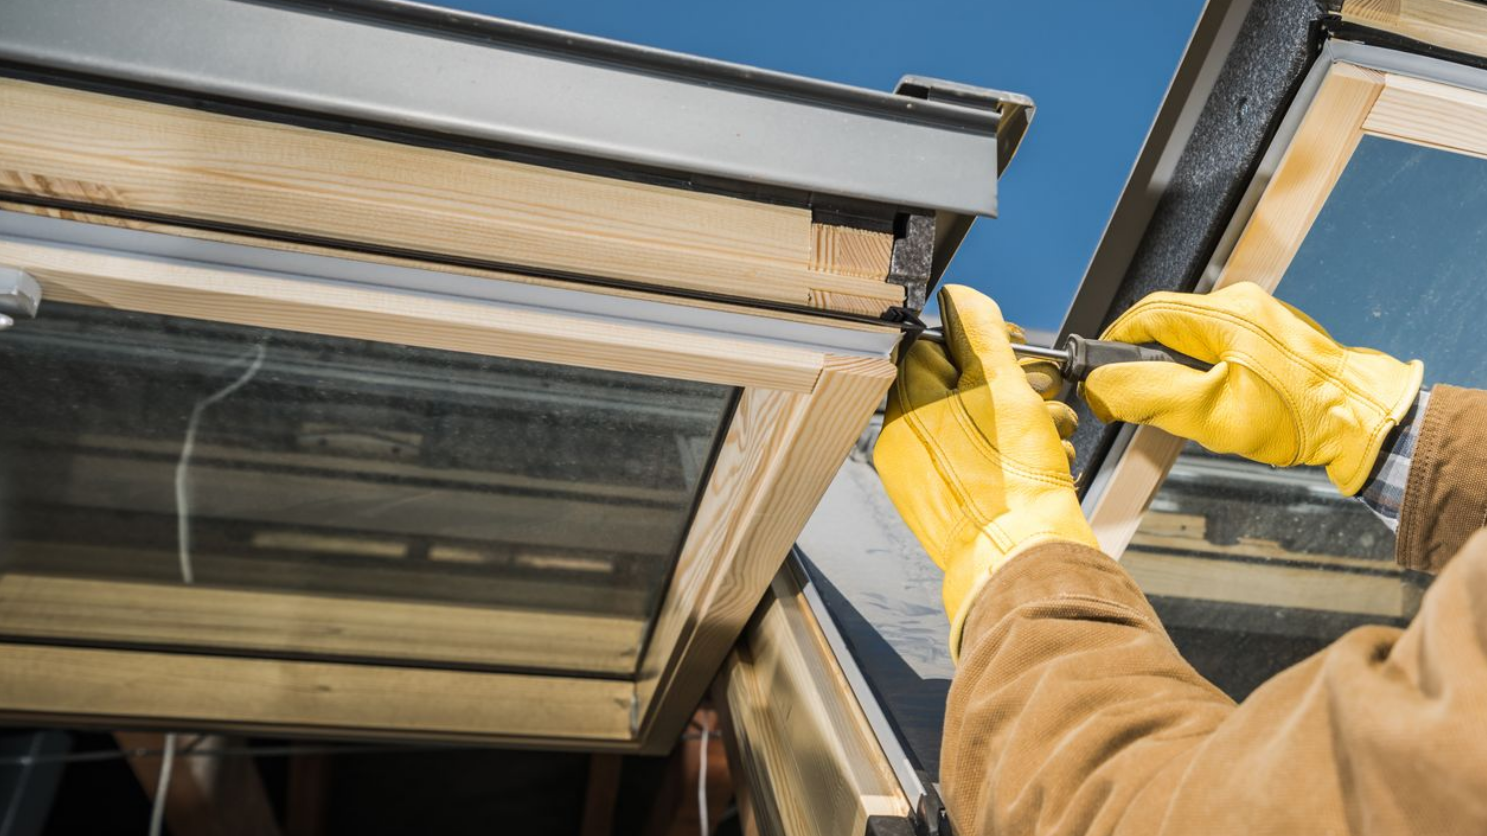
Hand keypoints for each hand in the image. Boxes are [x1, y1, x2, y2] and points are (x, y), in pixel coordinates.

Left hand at [874, 285, 1097, 657]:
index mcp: (906, 414)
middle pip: (959, 389)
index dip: (978, 340)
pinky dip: (1019, 457)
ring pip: (980, 428)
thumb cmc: (1012, 482)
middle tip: (1045, 391)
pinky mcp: (955, 508)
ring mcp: (928, 482)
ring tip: (1056, 432)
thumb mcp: (1001, 384)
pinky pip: (984, 465)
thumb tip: (960, 297)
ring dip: (1026, 420)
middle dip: (1013, 384)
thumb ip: (980, 333)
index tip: (1014, 346)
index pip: (930, 350)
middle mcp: (907, 449)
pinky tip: (1049, 461)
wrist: (1028, 561)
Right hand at [1081, 282, 1422, 494]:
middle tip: (1133, 397)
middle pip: (1166, 322)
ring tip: (1176, 403)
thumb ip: (1148, 395)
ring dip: (1172, 365)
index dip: (1114, 343)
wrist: (1363, 421)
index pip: (1145, 314)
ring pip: (1190, 333)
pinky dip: (1200, 366)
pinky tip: (1210, 397)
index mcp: (1225, 314)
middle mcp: (1242, 303)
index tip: (1098, 374)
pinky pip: (1217, 341)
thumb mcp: (1211, 413)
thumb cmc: (1300, 418)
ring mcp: (1260, 315)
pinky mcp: (1272, 333)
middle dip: (1142, 358)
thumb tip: (1100, 386)